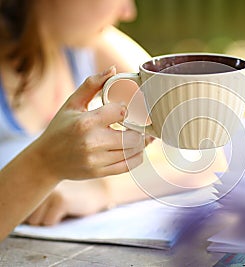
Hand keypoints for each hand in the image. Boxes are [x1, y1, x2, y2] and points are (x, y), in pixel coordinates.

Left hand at [25, 180, 109, 225]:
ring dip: (48, 219)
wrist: (100, 188)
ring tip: (62, 206)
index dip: (34, 209)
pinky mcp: (61, 201)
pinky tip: (70, 209)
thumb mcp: (53, 187)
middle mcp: (42, 182)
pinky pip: (49, 222)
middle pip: (27, 215)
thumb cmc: (74, 191)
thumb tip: (22, 213)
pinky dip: (58, 221)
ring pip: (36, 220)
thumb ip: (37, 194)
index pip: (23, 204)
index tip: (48, 204)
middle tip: (57, 205)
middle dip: (40, 216)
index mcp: (37, 177)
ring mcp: (51, 191)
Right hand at [31, 67, 145, 180]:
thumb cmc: (60, 128)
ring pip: (134, 151)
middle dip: (139, 129)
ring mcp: (97, 160)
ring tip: (140, 136)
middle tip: (139, 124)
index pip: (121, 112)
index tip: (126, 110)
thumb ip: (92, 85)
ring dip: (141, 143)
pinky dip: (137, 157)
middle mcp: (92, 142)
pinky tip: (135, 149)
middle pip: (133, 136)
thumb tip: (112, 69)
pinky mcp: (100, 172)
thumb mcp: (72, 103)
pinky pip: (129, 166)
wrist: (46, 160)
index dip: (127, 109)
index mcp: (86, 122)